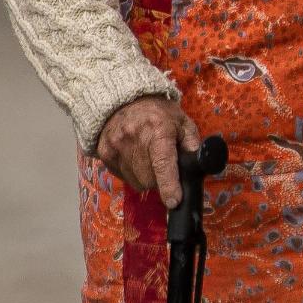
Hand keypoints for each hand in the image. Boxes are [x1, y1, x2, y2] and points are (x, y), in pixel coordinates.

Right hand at [96, 95, 200, 209]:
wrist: (124, 100)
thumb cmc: (159, 113)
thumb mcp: (182, 122)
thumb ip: (192, 144)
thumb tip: (198, 166)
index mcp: (158, 129)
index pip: (163, 163)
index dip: (169, 185)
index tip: (174, 202)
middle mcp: (134, 138)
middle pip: (149, 179)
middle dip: (160, 179)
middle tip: (163, 165)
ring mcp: (116, 146)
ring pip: (136, 181)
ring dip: (146, 178)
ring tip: (148, 158)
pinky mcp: (105, 153)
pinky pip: (123, 177)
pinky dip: (132, 173)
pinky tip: (135, 157)